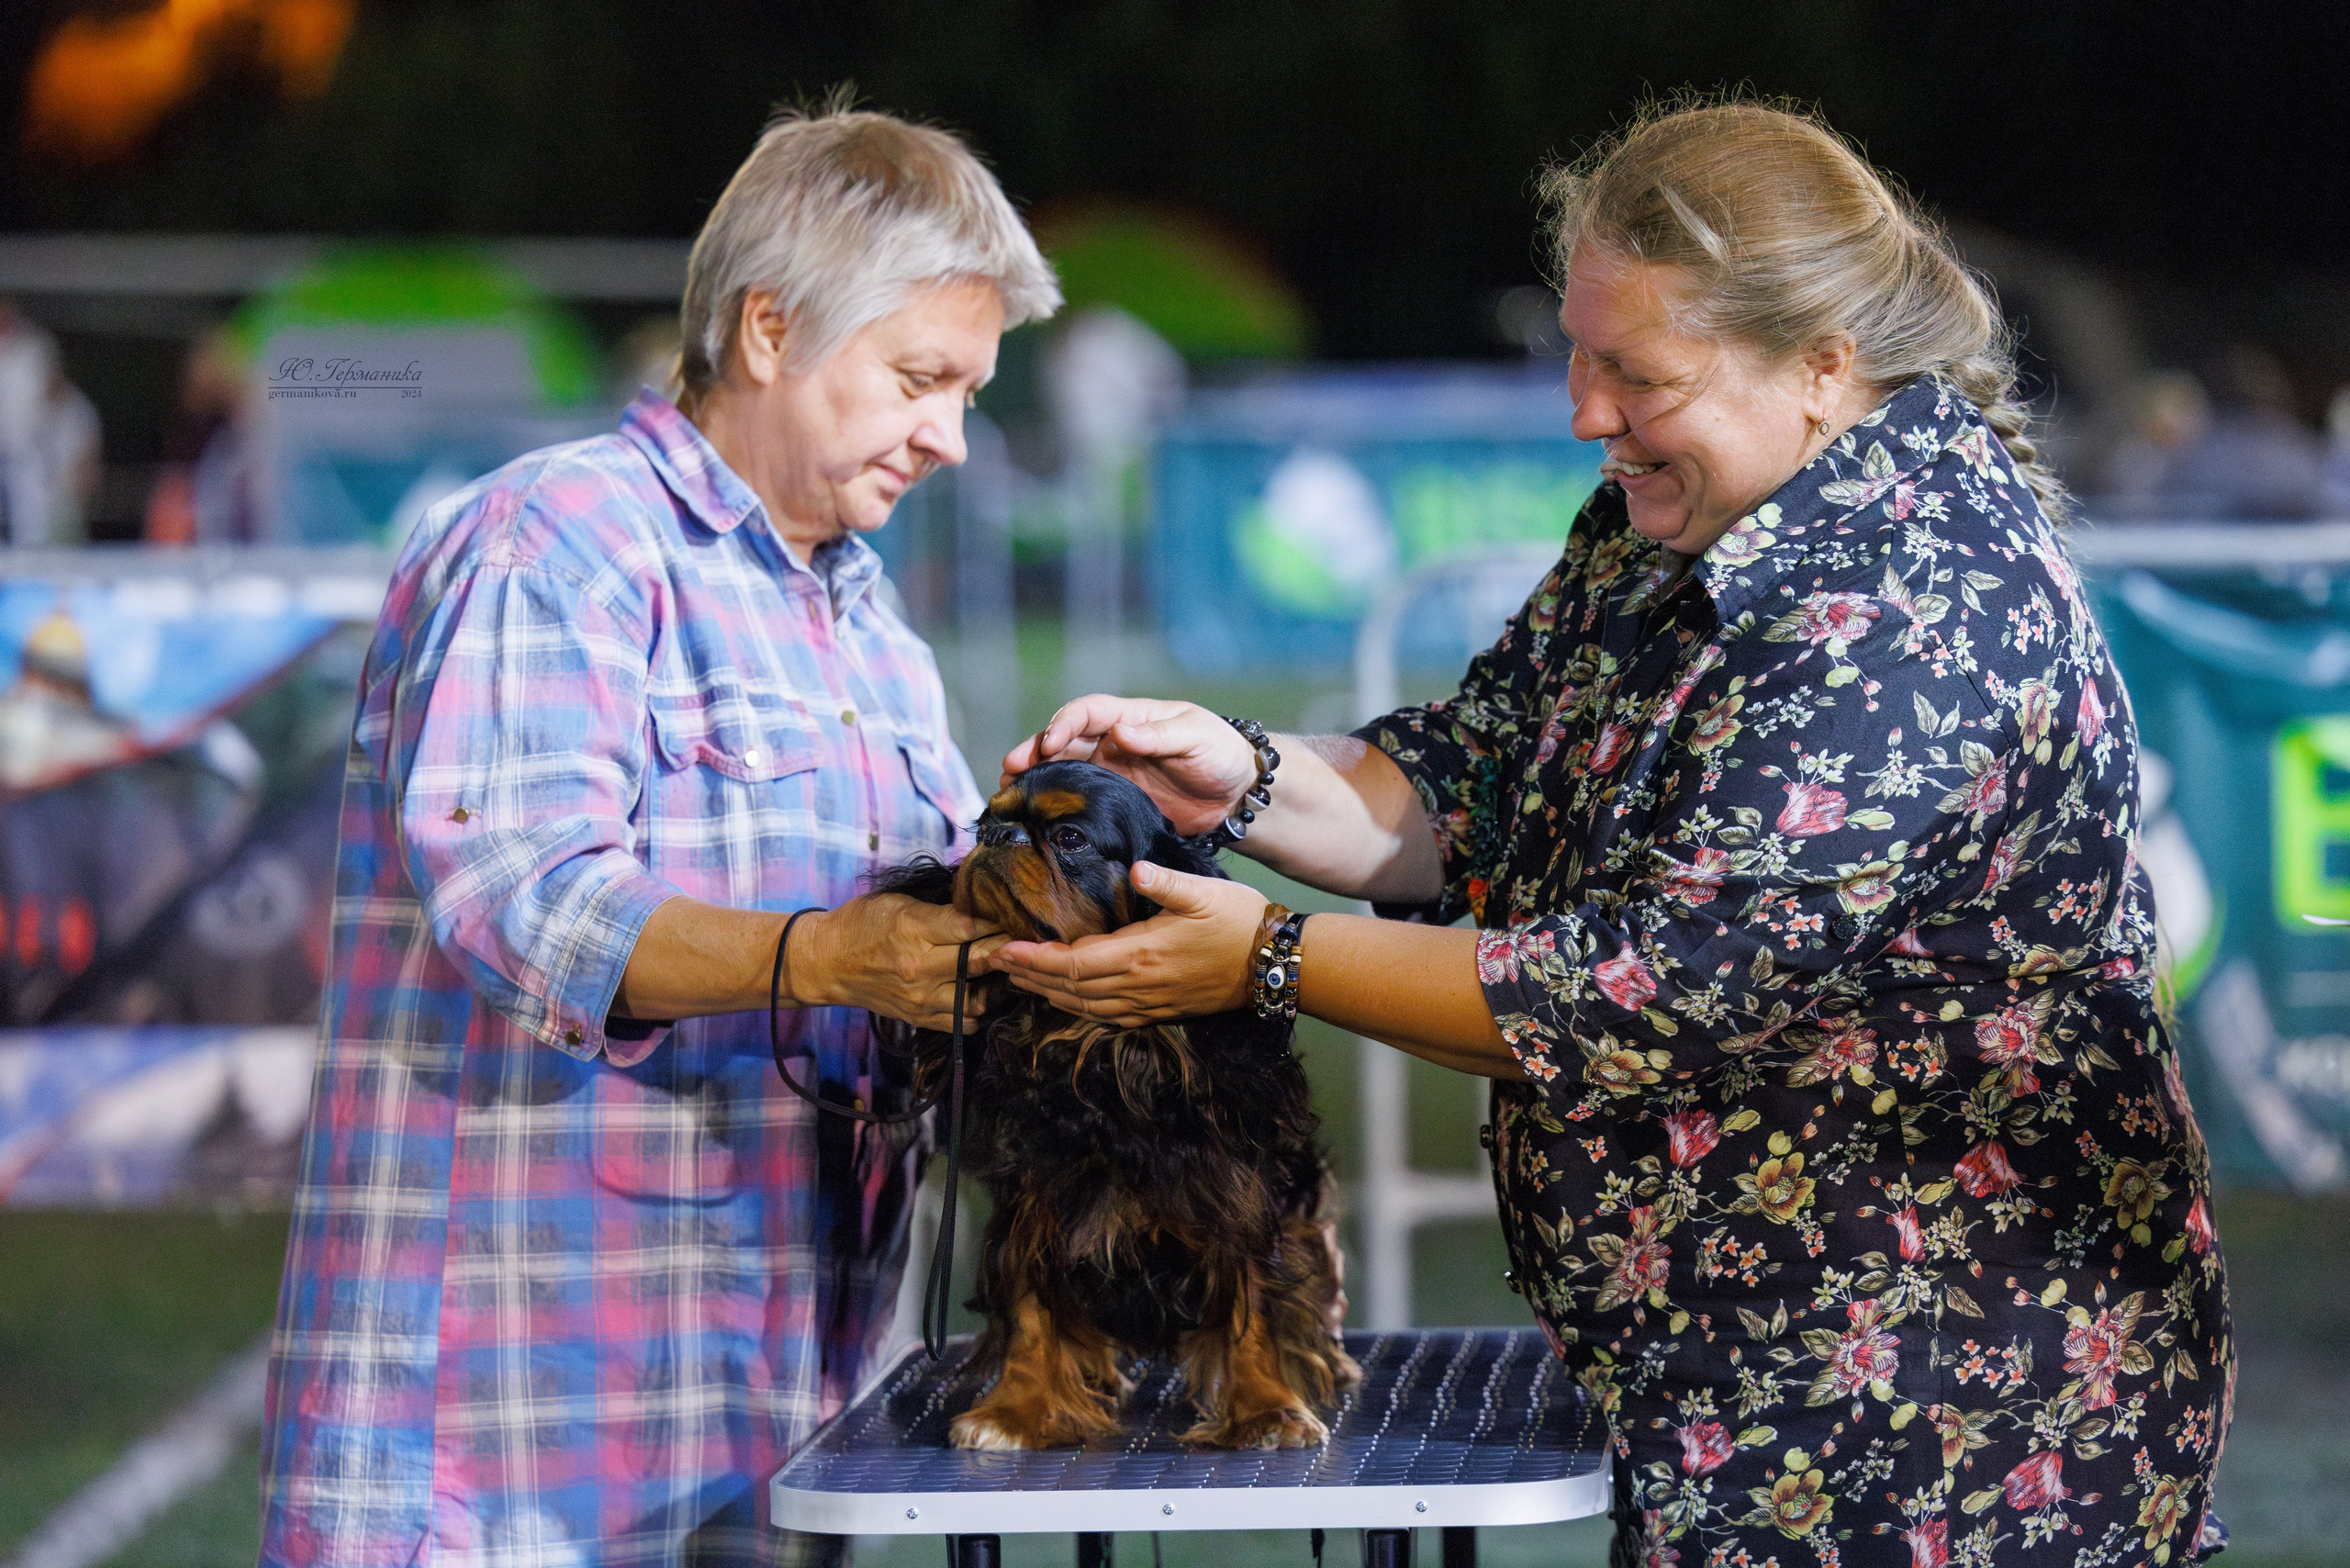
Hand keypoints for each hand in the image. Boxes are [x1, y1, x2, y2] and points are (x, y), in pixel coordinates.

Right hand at [793, 894, 1003, 1030]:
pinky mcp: (919, 1017)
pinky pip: (963, 1023)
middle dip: (1005, 949)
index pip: (971, 927)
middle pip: (980, 961)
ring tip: (1002, 969)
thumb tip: (980, 906)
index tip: (1012, 916)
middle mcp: (920, 968)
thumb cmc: (861, 924)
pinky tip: (979, 992)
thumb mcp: (898, 903)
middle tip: (1019, 940)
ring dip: (995, 984)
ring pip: (978, 998)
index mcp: (914, 931)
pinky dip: (977, 1010)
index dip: (996, 920)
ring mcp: (921, 998)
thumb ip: (940, 908)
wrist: (826, 963)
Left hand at [991, 861, 1264, 1024]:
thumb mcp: (1203, 892)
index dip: (1034, 960)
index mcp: (1142, 953)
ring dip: (1048, 995)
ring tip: (1020, 981)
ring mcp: (1150, 1003)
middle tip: (995, 966)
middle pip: (1070, 989)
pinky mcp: (1161, 1010)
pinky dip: (1079, 1010)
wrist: (1274, 964)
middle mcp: (1139, 985)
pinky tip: (1066, 1000)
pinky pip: (1109, 1017)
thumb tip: (1132, 870)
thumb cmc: (1240, 921)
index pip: (1073, 962)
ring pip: (1085, 1007)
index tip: (1004, 950)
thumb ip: (1164, 882)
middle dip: (1029, 978)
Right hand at [1002, 695, 1257, 837]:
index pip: (1087, 712)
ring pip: (1064, 772)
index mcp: (1130, 718)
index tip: (1049, 743)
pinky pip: (1079, 803)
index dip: (1064, 723)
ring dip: (1035, 780)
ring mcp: (1111, 775)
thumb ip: (1158, 735)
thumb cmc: (1221, 753)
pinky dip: (1055, 808)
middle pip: (1064, 742)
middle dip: (1033, 751)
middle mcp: (1113, 744)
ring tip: (1007, 794)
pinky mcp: (1115, 805)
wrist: (1238, 795)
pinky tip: (1036, 820)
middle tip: (1008, 768)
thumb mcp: (1195, 736)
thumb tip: (1118, 733)